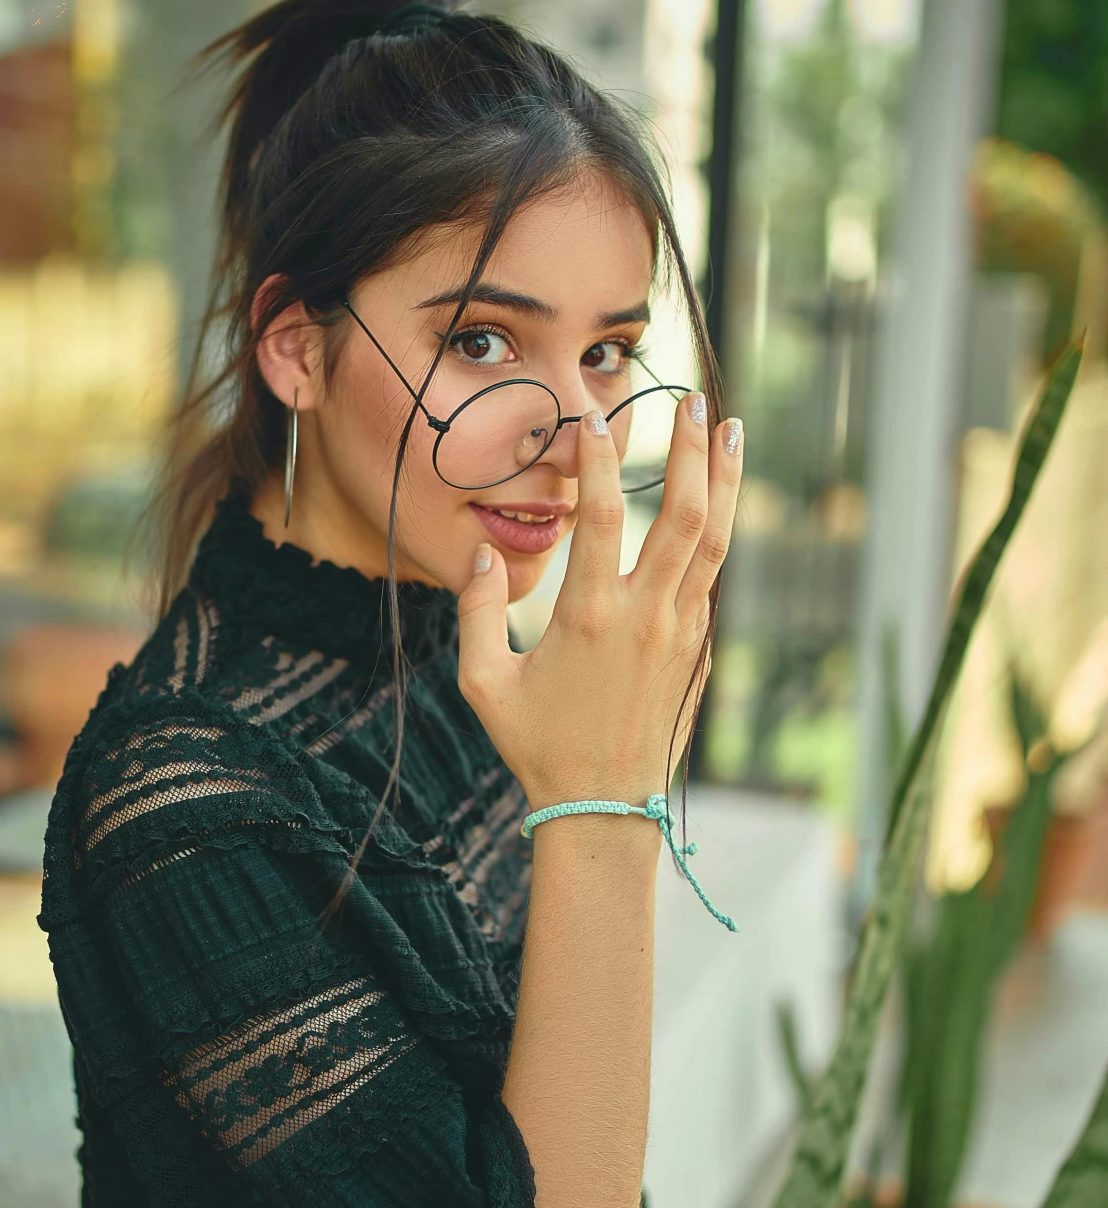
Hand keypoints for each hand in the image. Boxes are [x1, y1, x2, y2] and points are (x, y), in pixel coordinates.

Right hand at [456, 395, 741, 808]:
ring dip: (725, 480)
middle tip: (698, 401)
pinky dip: (715, 531)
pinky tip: (714, 502)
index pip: (601, 515)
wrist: (604, 807)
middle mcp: (646, 616)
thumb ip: (476, 610)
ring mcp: (682, 632)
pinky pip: (708, 578)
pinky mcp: (699, 649)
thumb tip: (483, 552)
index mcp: (590, 617)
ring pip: (714, 540)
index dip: (599, 461)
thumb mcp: (484, 682)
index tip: (594, 422)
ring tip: (731, 430)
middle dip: (694, 450)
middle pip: (684, 513)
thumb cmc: (537, 744)